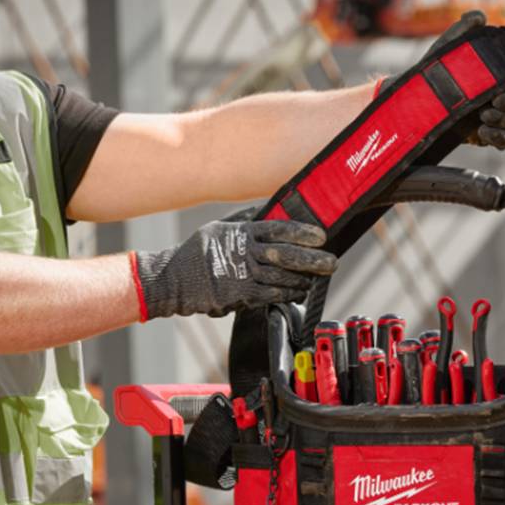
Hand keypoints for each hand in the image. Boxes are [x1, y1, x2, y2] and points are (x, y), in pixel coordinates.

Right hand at [133, 220, 335, 319]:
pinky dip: (287, 293)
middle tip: (331, 262)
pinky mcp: (239, 294)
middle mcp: (244, 252)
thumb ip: (244, 221)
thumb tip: (266, 210)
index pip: (278, 229)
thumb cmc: (197, 252)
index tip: (321, 236)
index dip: (302, 232)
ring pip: (281, 277)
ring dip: (302, 279)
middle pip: (285, 255)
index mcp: (241, 233)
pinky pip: (270, 294)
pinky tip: (298, 292)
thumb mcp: (219, 228)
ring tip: (316, 279)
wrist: (173, 279)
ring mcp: (242, 274)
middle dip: (312, 259)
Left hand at [381, 10, 504, 150]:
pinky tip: (482, 132)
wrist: (418, 103)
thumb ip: (463, 29)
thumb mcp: (447, 47)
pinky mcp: (491, 134)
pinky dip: (499, 138)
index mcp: (502, 70)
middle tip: (495, 101)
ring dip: (503, 119)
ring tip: (482, 117)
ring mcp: (499, 115)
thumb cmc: (437, 70)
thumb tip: (479, 17)